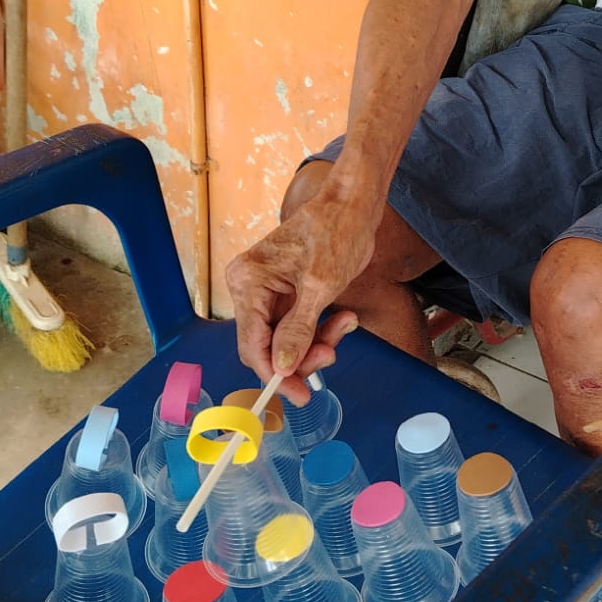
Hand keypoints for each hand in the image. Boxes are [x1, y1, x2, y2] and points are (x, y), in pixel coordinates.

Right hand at [225, 183, 375, 404]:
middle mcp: (250, 288)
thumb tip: (281, 367)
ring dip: (317, 343)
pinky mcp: (289, 296)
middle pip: (267, 346)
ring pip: (286, 341)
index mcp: (248, 281)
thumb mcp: (320, 285)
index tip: (299, 394)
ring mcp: (269, 293)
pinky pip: (299, 329)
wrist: (353, 206)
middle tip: (331, 355)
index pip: (252, 343)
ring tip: (346, 325)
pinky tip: (345, 319)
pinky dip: (322, 331)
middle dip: (300, 357)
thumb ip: (299, 329)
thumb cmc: (336, 232)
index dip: (274, 373)